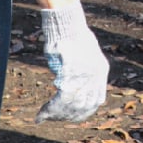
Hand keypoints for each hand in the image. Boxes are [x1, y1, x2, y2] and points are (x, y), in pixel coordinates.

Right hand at [35, 0, 109, 122]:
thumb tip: (71, 85)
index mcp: (101, 71)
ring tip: (45, 117)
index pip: (97, 100)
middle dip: (68, 115)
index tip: (73, 117)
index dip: (85, 111)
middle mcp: (96, 76)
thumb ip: (83, 71)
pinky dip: (49, 110)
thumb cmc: (72, 35)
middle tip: (55, 118)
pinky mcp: (69, 75)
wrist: (66, 23)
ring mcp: (84, 76)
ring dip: (57, 114)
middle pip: (84, 105)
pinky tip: (41, 115)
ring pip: (71, 105)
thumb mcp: (85, 54)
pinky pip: (59, 100)